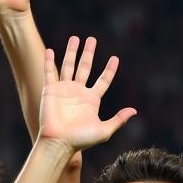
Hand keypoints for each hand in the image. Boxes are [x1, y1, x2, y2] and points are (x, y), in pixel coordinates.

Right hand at [38, 36, 135, 151]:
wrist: (58, 143)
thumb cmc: (80, 140)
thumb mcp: (104, 131)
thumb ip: (118, 120)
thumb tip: (134, 111)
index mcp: (91, 100)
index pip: (103, 80)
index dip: (109, 70)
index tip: (115, 58)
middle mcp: (78, 92)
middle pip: (85, 68)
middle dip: (88, 53)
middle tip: (92, 39)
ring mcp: (63, 90)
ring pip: (68, 66)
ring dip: (71, 52)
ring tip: (75, 38)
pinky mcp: (50, 91)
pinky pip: (49, 73)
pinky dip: (49, 62)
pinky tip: (50, 50)